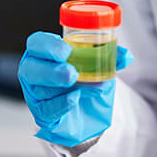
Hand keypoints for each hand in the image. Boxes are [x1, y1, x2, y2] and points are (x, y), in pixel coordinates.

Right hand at [18, 31, 133, 147]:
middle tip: (72, 73)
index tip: (67, 50)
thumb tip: (126, 56)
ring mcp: (34, 93)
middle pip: (30, 69)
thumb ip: (110, 57)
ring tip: (83, 88)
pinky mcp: (41, 112)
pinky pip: (46, 109)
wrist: (82, 106)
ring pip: (40, 90)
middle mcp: (33, 71)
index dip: (47, 45)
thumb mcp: (95, 63)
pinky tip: (74, 99)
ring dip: (63, 89)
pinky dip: (61, 104)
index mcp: (43, 52)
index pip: (36, 43)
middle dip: (50, 71)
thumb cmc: (82, 75)